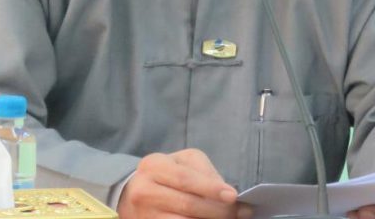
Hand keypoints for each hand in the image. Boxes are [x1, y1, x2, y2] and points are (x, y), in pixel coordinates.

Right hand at [117, 148, 251, 218]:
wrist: (134, 191)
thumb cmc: (169, 172)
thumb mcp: (185, 161)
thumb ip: (205, 173)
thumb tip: (227, 194)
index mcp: (154, 165)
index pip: (186, 179)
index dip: (211, 188)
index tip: (234, 196)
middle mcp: (144, 190)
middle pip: (187, 205)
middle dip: (218, 211)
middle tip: (240, 212)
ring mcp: (143, 214)